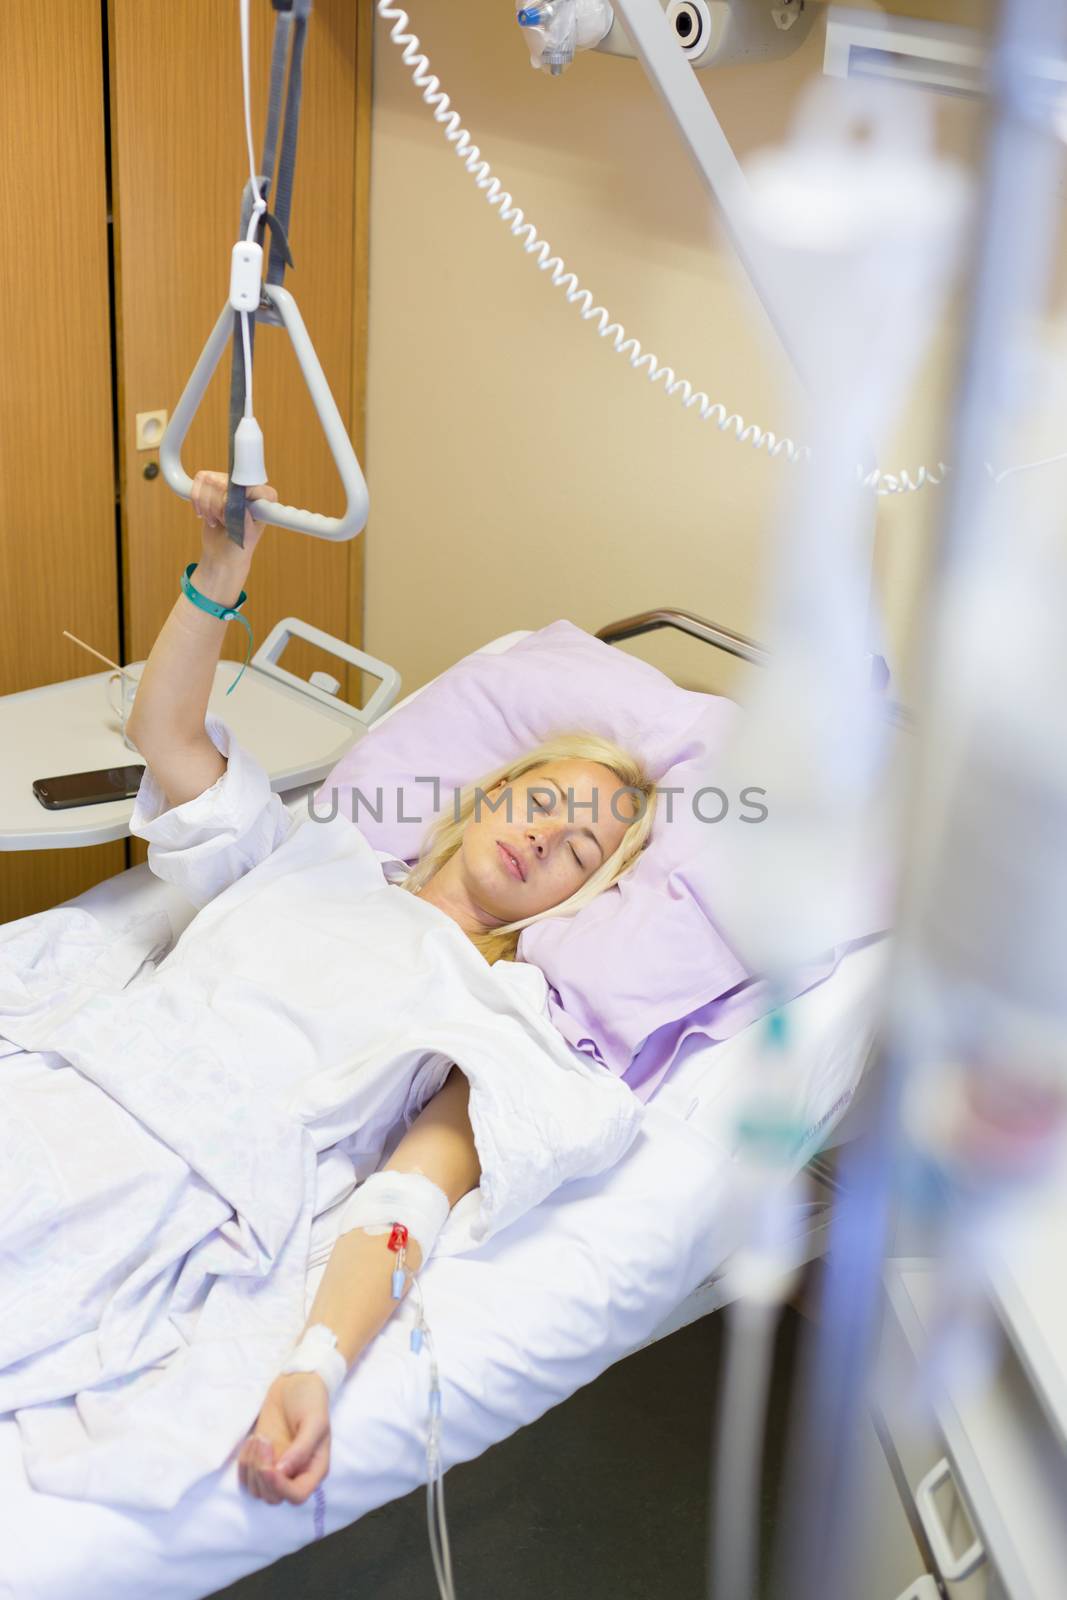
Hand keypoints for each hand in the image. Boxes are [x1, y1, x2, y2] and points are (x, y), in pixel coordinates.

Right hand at [191, 469, 277, 570]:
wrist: (223, 554)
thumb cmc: (239, 546)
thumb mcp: (246, 534)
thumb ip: (244, 515)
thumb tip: (238, 496)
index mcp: (265, 498)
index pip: (249, 483)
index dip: (233, 496)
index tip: (229, 511)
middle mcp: (249, 487)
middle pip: (224, 481)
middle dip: (217, 505)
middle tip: (222, 521)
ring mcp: (231, 484)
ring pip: (209, 480)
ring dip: (207, 505)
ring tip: (215, 520)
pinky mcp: (214, 485)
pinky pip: (200, 480)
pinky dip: (197, 499)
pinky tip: (204, 513)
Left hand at [238, 1373, 331, 1505]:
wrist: (295, 1383)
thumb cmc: (310, 1400)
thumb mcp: (314, 1420)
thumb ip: (302, 1448)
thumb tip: (283, 1472)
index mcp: (314, 1469)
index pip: (297, 1495)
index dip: (280, 1487)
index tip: (268, 1467)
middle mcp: (295, 1475)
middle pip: (274, 1497)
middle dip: (263, 1474)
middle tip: (264, 1440)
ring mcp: (276, 1470)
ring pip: (257, 1490)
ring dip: (252, 1466)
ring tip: (259, 1437)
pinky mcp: (260, 1462)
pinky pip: (246, 1479)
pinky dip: (244, 1464)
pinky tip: (252, 1441)